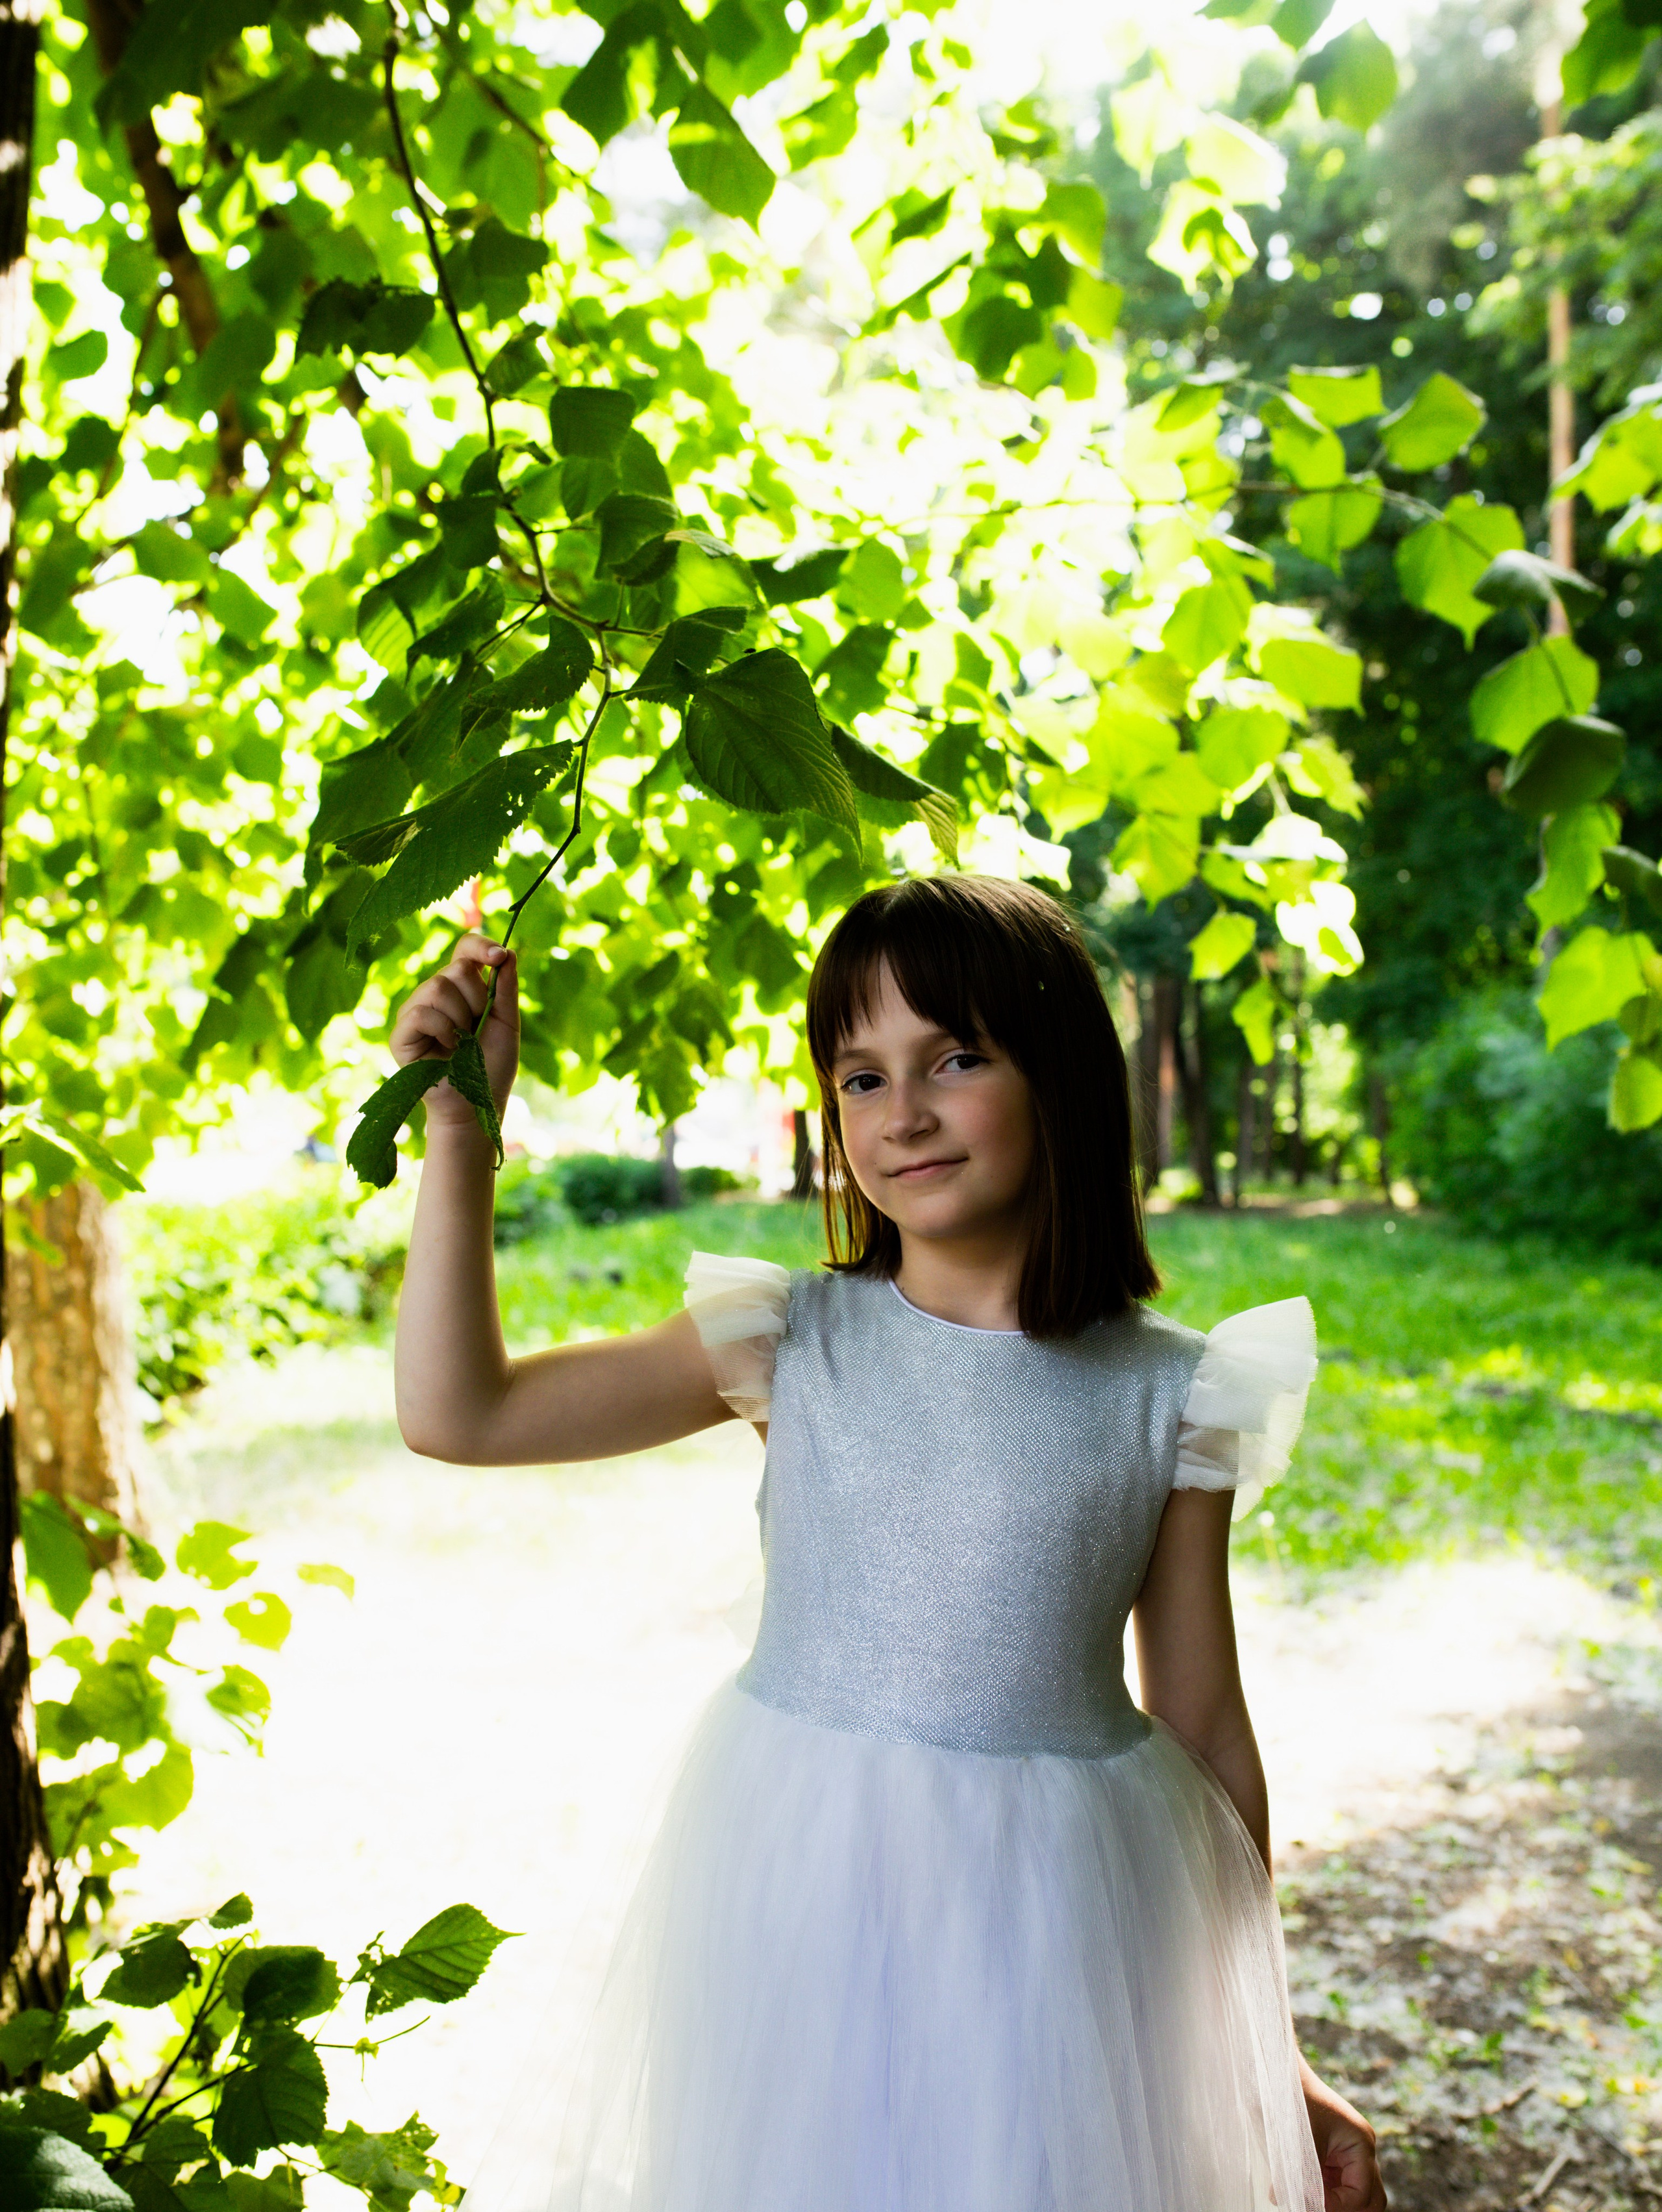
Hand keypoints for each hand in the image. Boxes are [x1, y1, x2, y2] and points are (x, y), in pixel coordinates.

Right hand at [388, 933, 519, 1127]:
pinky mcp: (401, 1035)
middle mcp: (434, 994)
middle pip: (456, 969)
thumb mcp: (507, 1022)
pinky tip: (447, 1049)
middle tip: (477, 1028)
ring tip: (462, 1042)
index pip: (464, 949)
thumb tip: (507, 952)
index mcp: (461, 988)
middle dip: (478, 999)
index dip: (480, 946)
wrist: (477, 1103)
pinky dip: (442, 1031)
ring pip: (437, 988)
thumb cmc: (492, 1065)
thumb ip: (506, 988)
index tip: (499, 956)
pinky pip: (421, 1013)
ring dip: (461, 1018)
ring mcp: (415, 1012)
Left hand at [1302, 2060, 1386, 2210]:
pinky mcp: (1330, 2154)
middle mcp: (1360, 2150)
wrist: (1276, 2069)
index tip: (1309, 2203)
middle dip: (1345, 2208)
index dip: (1337, 2206)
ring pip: (1351, 2194)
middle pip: (1369, 2199)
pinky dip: (1319, 2193)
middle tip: (1314, 2207)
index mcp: (1361, 2143)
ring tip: (1303, 2199)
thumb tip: (1288, 2202)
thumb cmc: (1291, 2098)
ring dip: (1331, 2202)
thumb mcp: (1298, 2141)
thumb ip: (1302, 2179)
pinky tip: (1295, 2190)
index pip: (1360, 2194)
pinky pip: (1333, 2185)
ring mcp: (1346, 2152)